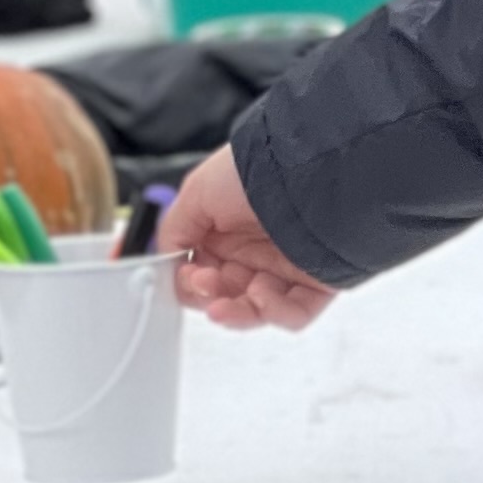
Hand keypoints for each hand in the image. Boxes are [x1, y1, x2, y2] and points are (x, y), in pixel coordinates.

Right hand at [162, 146, 338, 332]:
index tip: (184, 278)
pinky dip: (274, 313)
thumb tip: (166, 262)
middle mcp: (254, 248)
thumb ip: (174, 230)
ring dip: (236, 314)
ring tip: (223, 306)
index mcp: (226, 229)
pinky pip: (294, 313)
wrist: (306, 168)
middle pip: (225, 293)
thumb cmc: (253, 170)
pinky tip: (261, 297)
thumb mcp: (196, 192)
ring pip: (255, 309)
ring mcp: (285, 266)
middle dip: (210, 296)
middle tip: (203, 285)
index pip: (201, 271)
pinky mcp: (316, 280)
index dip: (189, 281)